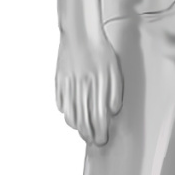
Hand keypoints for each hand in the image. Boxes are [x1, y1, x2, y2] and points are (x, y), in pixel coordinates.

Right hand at [55, 30, 123, 145]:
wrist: (80, 33)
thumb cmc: (101, 51)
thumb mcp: (115, 70)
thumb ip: (115, 92)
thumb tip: (113, 112)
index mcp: (98, 85)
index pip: (98, 117)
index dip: (100, 131)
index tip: (102, 139)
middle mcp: (82, 87)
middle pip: (84, 119)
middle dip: (89, 134)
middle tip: (94, 141)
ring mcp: (68, 85)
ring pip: (70, 114)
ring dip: (77, 127)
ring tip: (83, 133)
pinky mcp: (59, 81)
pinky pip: (60, 103)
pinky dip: (66, 113)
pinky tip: (71, 117)